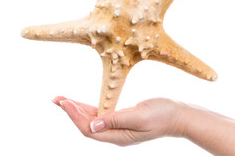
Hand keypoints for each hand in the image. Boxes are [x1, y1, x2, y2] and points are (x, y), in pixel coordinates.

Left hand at [52, 96, 186, 145]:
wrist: (178, 115)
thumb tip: (92, 125)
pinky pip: (101, 115)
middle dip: (71, 112)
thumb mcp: (140, 117)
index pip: (89, 129)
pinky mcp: (123, 119)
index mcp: (118, 136)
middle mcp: (115, 134)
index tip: (64, 102)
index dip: (75, 116)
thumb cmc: (162, 115)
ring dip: (77, 110)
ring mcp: (119, 127)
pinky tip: (81, 104)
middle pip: (87, 126)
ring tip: (62, 100)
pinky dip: (89, 108)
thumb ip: (116, 120)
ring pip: (92, 120)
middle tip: (56, 99)